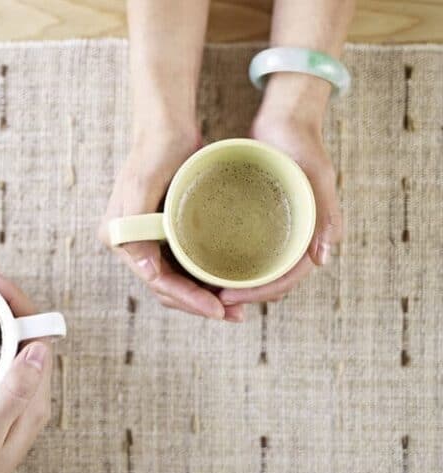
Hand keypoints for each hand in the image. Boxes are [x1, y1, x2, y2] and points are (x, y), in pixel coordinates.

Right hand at [99, 130, 243, 321]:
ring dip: (203, 296)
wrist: (165, 127)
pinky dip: (203, 278)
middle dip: (198, 304)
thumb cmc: (155, 151)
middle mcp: (130, 244)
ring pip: (176, 280)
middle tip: (233, 315)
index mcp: (119, 237)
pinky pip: (183, 265)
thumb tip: (148, 271)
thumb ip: (136, 228)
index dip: (187, 299)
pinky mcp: (164, 234)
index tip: (217, 310)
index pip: (156, 280)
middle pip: (166, 287)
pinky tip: (226, 285)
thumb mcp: (143, 185)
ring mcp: (147, 240)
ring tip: (235, 309)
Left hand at [219, 110, 341, 305]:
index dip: (258, 293)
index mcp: (311, 236)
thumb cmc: (303, 143)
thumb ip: (324, 213)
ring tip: (205, 288)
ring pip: (255, 270)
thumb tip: (321, 259)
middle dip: (243, 295)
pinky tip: (203, 263)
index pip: (285, 280)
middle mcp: (293, 239)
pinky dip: (227, 261)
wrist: (287, 119)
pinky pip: (243, 250)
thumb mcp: (316, 175)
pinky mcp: (258, 221)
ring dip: (234, 283)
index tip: (228, 298)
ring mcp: (275, 231)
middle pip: (268, 281)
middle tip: (210, 298)